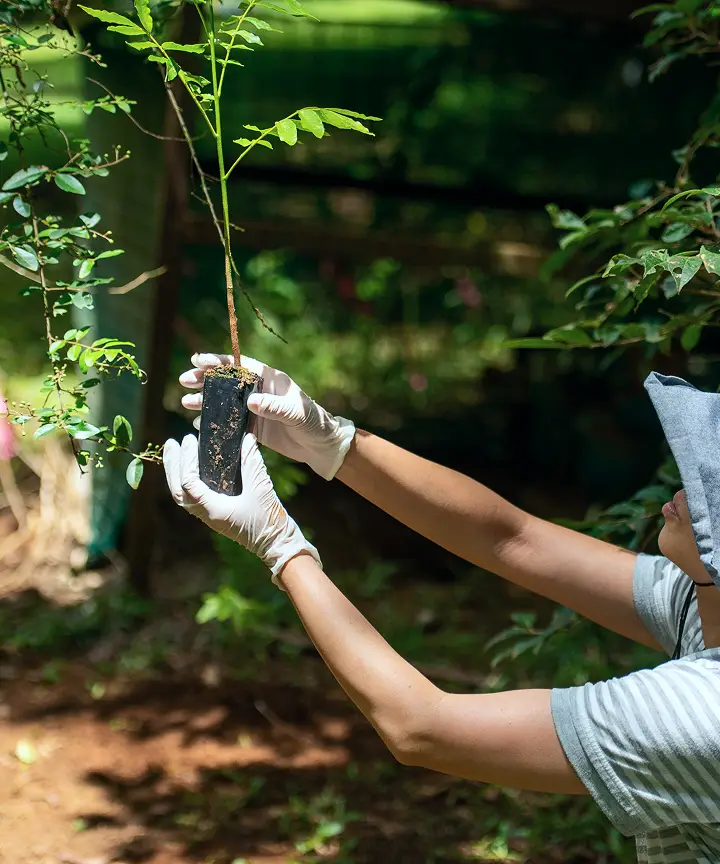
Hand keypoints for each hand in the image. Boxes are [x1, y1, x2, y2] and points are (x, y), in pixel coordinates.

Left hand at [163, 433, 321, 580]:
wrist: (276, 544)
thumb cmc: (269, 521)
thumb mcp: (261, 488)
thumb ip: (252, 462)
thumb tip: (246, 438)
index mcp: (213, 510)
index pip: (188, 483)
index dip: (186, 460)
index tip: (190, 440)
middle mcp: (206, 514)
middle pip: (178, 490)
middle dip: (172, 466)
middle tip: (171, 443)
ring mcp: (209, 515)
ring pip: (182, 495)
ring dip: (176, 473)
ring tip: (176, 452)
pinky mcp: (215, 514)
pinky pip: (193, 497)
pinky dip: (188, 480)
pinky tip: (192, 467)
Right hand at [179, 353, 354, 480]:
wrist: (321, 446)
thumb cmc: (313, 422)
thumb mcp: (296, 413)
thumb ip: (275, 407)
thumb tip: (251, 402)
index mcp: (269, 379)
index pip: (240, 365)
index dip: (219, 361)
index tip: (198, 359)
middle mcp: (259, 391)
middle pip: (227, 381)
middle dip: (204, 379)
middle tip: (184, 380)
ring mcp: (254, 409)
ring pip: (224, 401)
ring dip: (205, 400)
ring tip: (185, 402)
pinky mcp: (253, 427)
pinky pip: (230, 422)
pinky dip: (214, 422)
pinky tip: (200, 424)